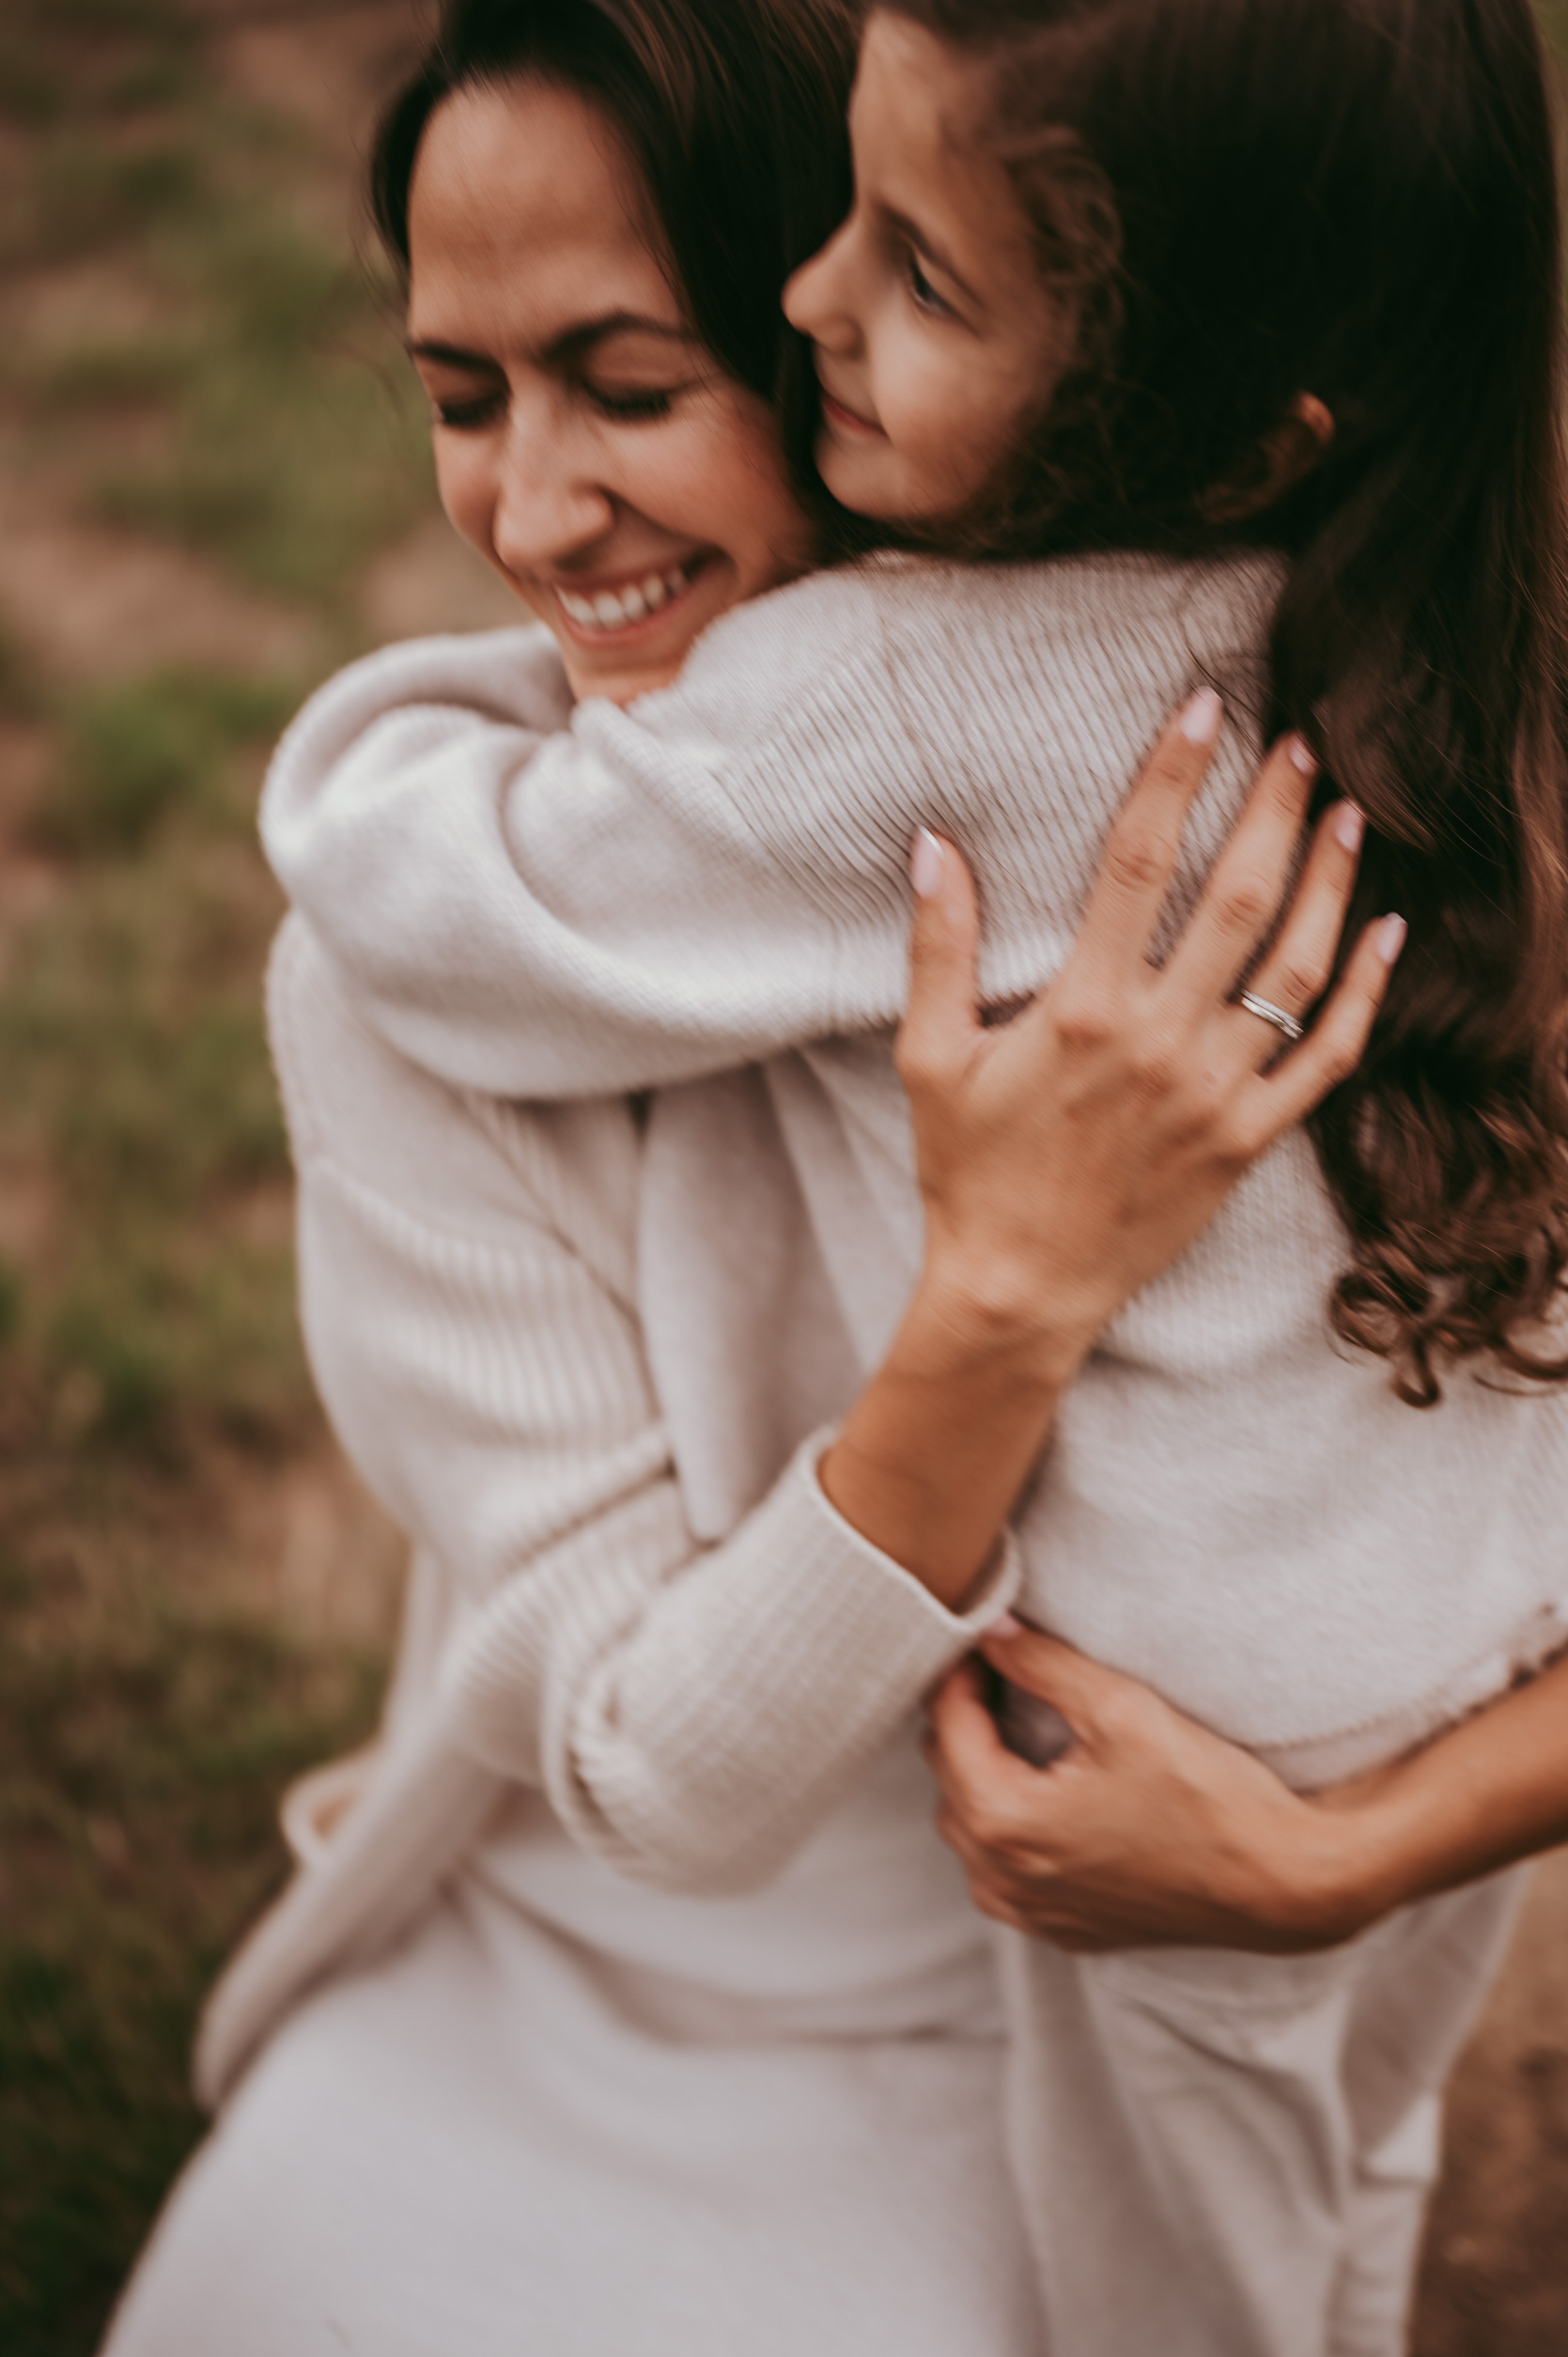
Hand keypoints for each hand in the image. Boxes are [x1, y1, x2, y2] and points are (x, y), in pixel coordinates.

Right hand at [898, 691, 1404, 1382]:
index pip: (1138, 861)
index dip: (1173, 774)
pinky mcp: (1248, 1140)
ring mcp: (1214, 1093)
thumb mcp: (930, 1058)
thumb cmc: (969, 1172)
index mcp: (1081, 1009)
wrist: (1020, 1290)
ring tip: (1350, 816)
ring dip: (1330, 883)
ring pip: (1297, 970)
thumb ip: (937, 948)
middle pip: (1238, 897)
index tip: (1205, 707)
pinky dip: (1365, 994)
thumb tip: (934, 845)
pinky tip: (1386, 932)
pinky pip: (1328, 1059)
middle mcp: (1159, 1041)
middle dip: (1275, 808)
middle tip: (1303, 743)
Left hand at [924, 1623, 1380, 1952]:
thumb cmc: (1206, 1794)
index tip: (982, 1636)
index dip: (960, 1672)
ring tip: (1023, 1724)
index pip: (947, 1725)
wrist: (1280, 1882)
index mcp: (1003, 1822)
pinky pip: (1005, 1867)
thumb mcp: (1121, 1709)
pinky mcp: (1061, 1929)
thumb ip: (1041, 1664)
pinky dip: (1012, 1824)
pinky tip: (1051, 1789)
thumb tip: (991, 1628)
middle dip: (968, 1719)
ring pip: (970, 1823)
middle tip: (1003, 1669)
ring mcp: (1029, 1913)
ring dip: (985, 1772)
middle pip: (949, 1776)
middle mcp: (1000, 1879)